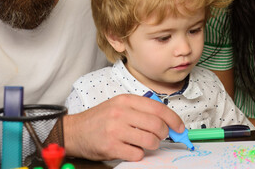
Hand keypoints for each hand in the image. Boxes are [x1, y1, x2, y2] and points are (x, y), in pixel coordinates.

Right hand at [63, 94, 183, 160]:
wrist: (74, 131)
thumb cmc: (100, 119)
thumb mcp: (119, 106)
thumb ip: (141, 110)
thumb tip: (167, 121)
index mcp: (126, 100)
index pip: (158, 108)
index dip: (174, 119)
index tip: (180, 127)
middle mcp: (122, 113)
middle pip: (157, 125)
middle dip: (164, 134)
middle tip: (161, 136)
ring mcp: (116, 130)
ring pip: (150, 141)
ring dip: (153, 145)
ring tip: (145, 143)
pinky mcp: (111, 146)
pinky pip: (137, 154)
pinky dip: (139, 154)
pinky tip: (132, 149)